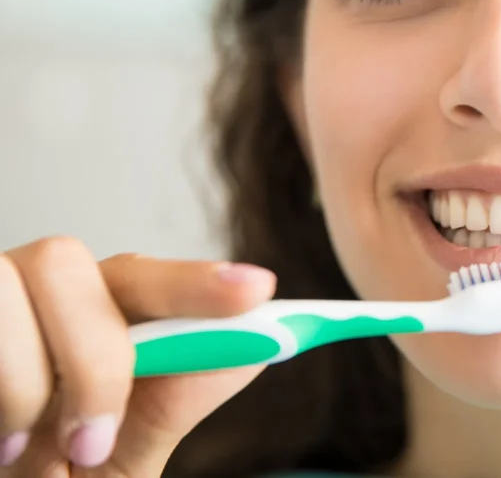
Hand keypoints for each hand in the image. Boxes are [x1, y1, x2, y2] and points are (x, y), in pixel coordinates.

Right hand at [0, 237, 275, 476]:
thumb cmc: (48, 474)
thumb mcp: (118, 457)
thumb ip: (174, 399)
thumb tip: (256, 347)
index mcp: (94, 310)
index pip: (150, 278)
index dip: (198, 282)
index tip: (256, 290)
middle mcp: (34, 292)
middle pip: (70, 262)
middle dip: (94, 356)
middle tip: (94, 442)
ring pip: (12, 286)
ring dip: (28, 380)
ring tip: (22, 450)